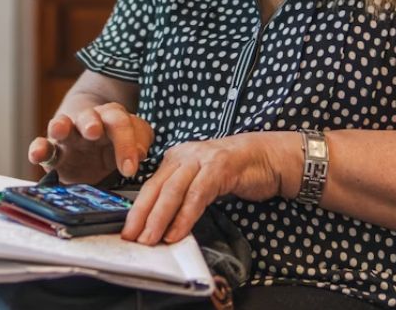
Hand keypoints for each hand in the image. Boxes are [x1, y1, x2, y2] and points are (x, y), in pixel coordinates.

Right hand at [27, 103, 153, 184]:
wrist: (91, 142)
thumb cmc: (115, 142)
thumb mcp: (132, 139)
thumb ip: (139, 142)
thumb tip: (140, 153)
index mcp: (111, 118)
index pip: (120, 124)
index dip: (126, 144)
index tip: (130, 169)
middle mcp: (87, 122)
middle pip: (89, 118)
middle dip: (91, 123)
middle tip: (94, 131)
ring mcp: (67, 135)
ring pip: (61, 125)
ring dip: (60, 126)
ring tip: (59, 130)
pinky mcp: (53, 152)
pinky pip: (44, 147)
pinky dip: (38, 149)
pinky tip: (36, 155)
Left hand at [121, 132, 288, 244]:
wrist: (268, 157)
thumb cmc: (235, 172)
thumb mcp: (202, 182)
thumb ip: (183, 197)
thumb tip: (163, 226)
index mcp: (176, 159)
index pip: (150, 186)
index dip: (137, 210)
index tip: (127, 232)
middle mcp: (184, 156)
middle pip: (156, 187)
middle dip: (141, 215)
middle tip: (131, 238)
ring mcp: (201, 159)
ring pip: (173, 191)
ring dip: (159, 218)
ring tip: (150, 239)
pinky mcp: (219, 168)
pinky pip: (197, 195)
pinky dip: (185, 216)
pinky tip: (177, 232)